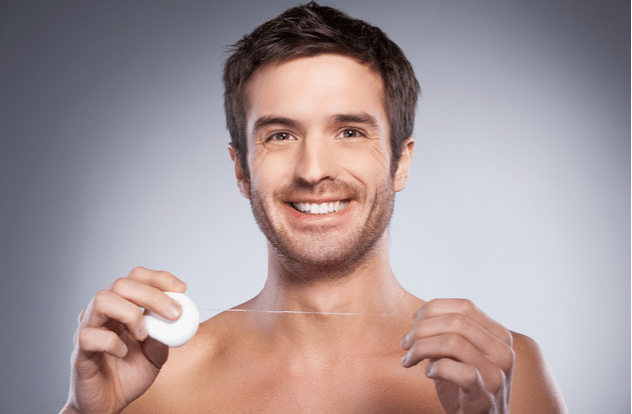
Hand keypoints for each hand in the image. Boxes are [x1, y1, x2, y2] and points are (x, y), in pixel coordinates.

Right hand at [62, 267, 186, 413]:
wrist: (108, 403)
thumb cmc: (129, 374)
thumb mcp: (157, 353)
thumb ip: (165, 335)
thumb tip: (178, 318)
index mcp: (122, 306)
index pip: (136, 277)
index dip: (159, 278)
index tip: (181, 288)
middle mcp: (103, 312)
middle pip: (122, 283)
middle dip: (153, 295)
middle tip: (174, 313)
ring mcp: (89, 328)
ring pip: (102, 299)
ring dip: (130, 314)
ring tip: (142, 335)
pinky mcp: (79, 350)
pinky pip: (89, 335)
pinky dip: (112, 342)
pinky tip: (123, 353)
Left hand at [400, 299, 514, 413]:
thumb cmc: (464, 386)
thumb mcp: (458, 353)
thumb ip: (446, 333)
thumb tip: (417, 318)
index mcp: (499, 335)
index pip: (464, 306)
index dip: (432, 309)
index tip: (413, 322)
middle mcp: (503, 351)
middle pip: (456, 321)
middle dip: (422, 329)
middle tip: (405, 343)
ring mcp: (497, 374)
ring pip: (453, 342)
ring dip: (421, 348)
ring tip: (409, 359)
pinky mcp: (485, 396)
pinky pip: (457, 371)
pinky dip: (436, 368)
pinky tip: (428, 373)